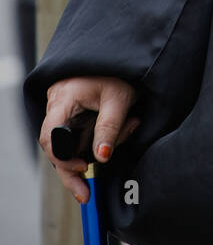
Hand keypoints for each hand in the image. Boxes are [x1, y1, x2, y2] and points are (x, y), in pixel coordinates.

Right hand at [39, 77, 140, 204]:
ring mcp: (65, 111)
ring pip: (73, 143)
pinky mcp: (76, 114)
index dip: (62, 157)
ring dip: (99, 146)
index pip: (50, 136)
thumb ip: (109, 127)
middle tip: (86, 193)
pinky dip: (101, 139)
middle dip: (76, 167)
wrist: (124, 51)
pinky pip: (82, 135)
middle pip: (58, 147)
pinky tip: (126, 126)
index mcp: (63, 98)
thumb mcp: (119, 98)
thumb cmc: (118, 70)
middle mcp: (58, 105)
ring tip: (130, 126)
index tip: (83, 168)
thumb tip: (101, 158)